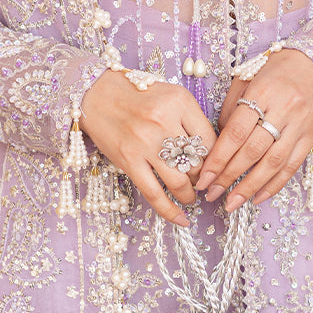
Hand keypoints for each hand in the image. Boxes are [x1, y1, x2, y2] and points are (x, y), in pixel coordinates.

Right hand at [78, 70, 216, 226]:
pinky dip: (169, 210)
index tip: (215, 168)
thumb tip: (211, 155)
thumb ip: (192, 120)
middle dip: (202, 178)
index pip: (210, 141)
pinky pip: (153, 193)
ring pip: (179, 181)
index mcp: (179, 102)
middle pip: (196, 163)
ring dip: (190, 195)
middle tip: (202, 182)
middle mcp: (163, 121)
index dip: (216, 161)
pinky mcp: (128, 160)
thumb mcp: (171, 95)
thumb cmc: (138, 95)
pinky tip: (181, 219)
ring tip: (190, 196)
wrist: (97, 93)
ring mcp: (144, 142)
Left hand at [195, 48, 312, 210]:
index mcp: (262, 92)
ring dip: (251, 187)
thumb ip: (231, 110)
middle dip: (229, 176)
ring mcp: (300, 124)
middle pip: (253, 151)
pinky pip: (293, 166)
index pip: (236, 132)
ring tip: (232, 203)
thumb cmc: (273, 70)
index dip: (218, 159)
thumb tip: (218, 144)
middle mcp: (283, 109)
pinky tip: (258, 197)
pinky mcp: (312, 136)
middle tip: (212, 194)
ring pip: (273, 163)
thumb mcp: (246, 79)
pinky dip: (275, 185)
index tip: (204, 178)